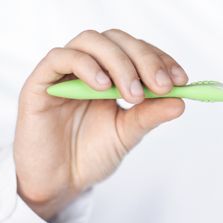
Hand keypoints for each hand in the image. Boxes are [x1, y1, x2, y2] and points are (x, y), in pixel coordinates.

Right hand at [14, 29, 187, 219]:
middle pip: (117, 39)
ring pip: (91, 40)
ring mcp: (63, 71)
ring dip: (118, 62)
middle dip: (144, 59)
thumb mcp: (128, 133)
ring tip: (132, 93)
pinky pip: (59, 58)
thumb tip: (181, 101)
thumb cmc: (91, 154)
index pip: (137, 50)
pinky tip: (102, 87)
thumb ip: (150, 114)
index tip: (181, 79)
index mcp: (110, 73)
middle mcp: (88, 65)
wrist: (59, 182)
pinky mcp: (40, 82)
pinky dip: (86, 66)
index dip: (160, 59)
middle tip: (161, 86)